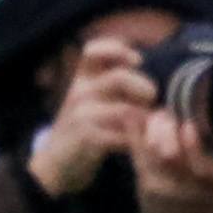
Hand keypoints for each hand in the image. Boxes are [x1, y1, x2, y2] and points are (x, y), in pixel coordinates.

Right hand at [29, 36, 153, 197]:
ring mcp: (81, 115)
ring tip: (152, 125)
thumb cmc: (86, 126)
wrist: (59, 162)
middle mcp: (80, 92)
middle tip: (153, 99)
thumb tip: (153, 73)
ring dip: (146, 118)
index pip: (93, 50)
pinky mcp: (86, 137)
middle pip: (120, 78)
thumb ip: (115, 83)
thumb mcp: (94, 97)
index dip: (118, 50)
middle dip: (145, 88)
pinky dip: (136, 139)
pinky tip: (138, 142)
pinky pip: (121, 135)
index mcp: (82, 78)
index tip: (137, 61)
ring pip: (125, 110)